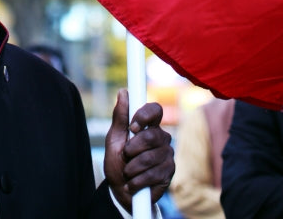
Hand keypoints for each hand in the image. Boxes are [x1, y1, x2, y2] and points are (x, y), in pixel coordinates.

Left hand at [103, 88, 174, 211]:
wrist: (121, 191)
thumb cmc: (117, 162)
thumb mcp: (113, 139)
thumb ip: (119, 117)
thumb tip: (123, 92)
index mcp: (148, 126)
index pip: (155, 110)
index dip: (145, 115)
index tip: (132, 127)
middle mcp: (161, 137)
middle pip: (152, 135)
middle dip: (133, 148)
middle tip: (125, 156)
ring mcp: (167, 155)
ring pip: (151, 157)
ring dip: (133, 167)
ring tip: (128, 172)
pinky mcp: (169, 172)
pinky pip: (154, 174)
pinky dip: (138, 180)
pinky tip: (133, 183)